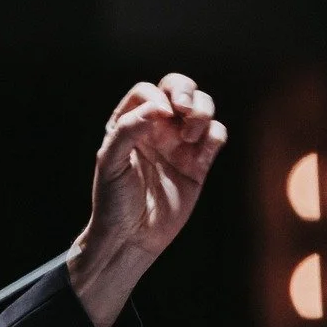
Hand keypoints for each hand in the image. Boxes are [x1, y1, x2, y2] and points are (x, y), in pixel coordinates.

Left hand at [68, 72, 227, 326]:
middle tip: (184, 110)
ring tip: (189, 136)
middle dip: (186, 91)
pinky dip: (215, 134)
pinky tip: (200, 151)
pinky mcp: (199, 163)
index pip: (148, 92)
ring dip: (202, 111)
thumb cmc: (113, 200)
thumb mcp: (110, 162)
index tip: (159, 118)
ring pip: (202, 108)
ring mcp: (178, 144)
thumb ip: (127, 130)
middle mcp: (155, 129)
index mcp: (128, 124)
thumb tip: (158, 109)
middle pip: (178, 88)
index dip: (158, 97)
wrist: (132, 237)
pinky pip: (216, 135)